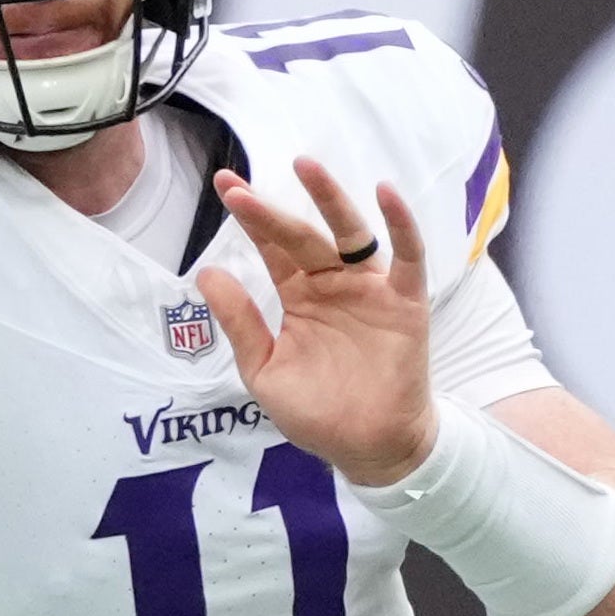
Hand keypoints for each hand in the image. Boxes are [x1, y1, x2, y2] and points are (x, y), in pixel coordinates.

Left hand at [193, 159, 435, 485]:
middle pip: (301, 235)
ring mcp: (370, 288)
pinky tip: (386, 193)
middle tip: (238, 187)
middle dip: (270, 210)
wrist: (369, 448)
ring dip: (329, 199)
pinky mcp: (404, 300)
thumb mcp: (265, 371)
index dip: (250, 220)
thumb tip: (206, 273)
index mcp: (300, 296)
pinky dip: (401, 224)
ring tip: (305, 167)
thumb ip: (240, 323)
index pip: (272, 249)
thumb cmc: (319, 413)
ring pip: (350, 233)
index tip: (225, 187)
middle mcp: (333, 284)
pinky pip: (407, 255)